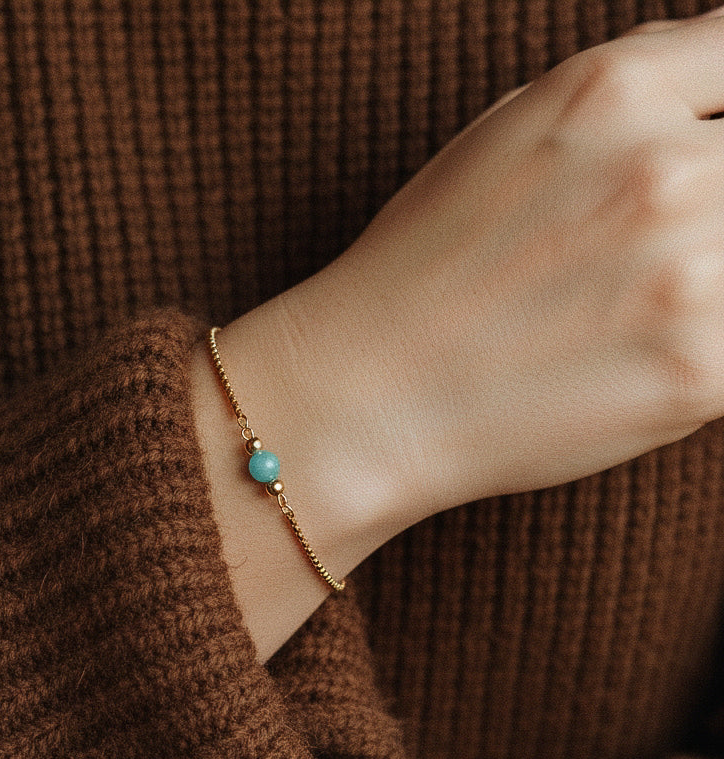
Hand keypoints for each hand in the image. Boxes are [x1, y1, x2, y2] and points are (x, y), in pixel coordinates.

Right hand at [279, 8, 723, 520]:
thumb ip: (638, 84)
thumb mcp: (511, 131)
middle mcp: (665, 168)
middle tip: (628, 264)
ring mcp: (692, 272)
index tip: (695, 178)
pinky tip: (638, 358)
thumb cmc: (423, 271)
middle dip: (708, 215)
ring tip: (628, 315)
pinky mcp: (705, 371)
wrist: (367, 397)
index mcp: (612, 92)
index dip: (718, 128)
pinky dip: (707, 349)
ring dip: (709, 283)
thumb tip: (722, 65)